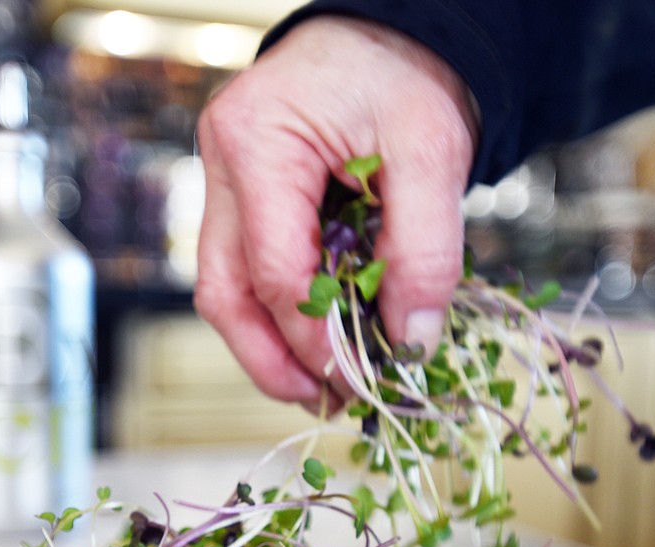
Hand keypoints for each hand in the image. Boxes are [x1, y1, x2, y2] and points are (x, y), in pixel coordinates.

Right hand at [194, 15, 478, 409]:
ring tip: (321, 386)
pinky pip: (247, 271)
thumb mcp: (432, 152)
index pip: (273, 271)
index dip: (315, 337)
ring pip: (225, 289)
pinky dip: (280, 315)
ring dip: (269, 347)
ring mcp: (224, 182)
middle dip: (271, 360)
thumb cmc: (405, 72)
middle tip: (324, 401)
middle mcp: (222, 164)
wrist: (394, 31)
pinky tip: (318, 340)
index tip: (362, 376)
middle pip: (224, 292)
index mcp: (256, 142)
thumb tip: (411, 340)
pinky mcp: (243, 197)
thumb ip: (424, 251)